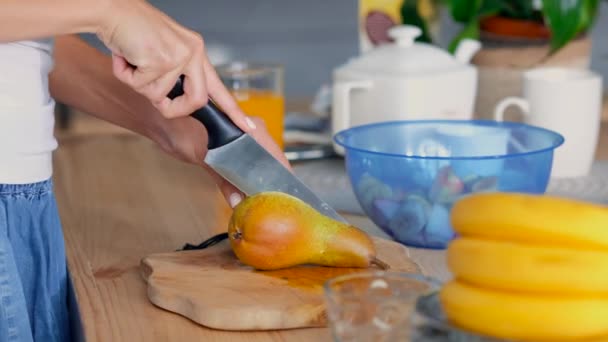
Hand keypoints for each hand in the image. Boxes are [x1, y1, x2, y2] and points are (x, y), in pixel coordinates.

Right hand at [96, 0, 248, 129]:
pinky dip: (125, 75)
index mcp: (196, 52)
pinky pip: (139, 86)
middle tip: (159, 102)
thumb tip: (172, 102)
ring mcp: (178, 57)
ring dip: (137, 83)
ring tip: (132, 60)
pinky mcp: (159, 60)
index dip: (234, 110)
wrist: (112, 9)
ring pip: (157, 96)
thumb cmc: (133, 31)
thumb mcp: (164, 52)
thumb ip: (174, 76)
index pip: (219, 87)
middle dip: (174, 109)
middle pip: (196, 101)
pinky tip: (125, 56)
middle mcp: (192, 53)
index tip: (248, 127)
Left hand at [158, 115, 291, 207]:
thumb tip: (237, 201)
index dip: (281, 177)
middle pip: (269, 163)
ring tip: (261, 204)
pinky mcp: (231, 149)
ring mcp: (242, 140)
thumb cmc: (180, 128)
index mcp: (250, 127)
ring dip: (258, 184)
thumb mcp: (203, 155)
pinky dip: (246, 181)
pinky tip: (246, 195)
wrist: (161, 120)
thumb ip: (223, 179)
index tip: (286, 196)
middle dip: (270, 184)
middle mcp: (251, 131)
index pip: (275, 156)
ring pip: (258, 166)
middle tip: (272, 205)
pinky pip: (245, 167)